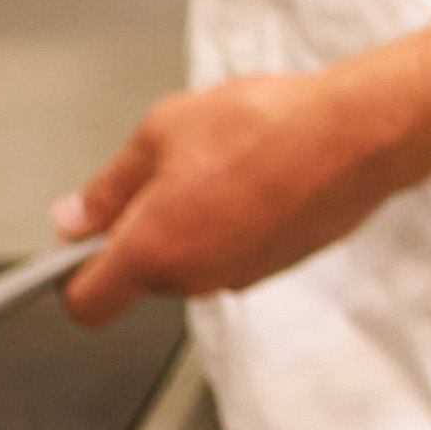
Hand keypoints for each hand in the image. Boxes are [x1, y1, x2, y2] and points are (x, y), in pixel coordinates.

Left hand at [54, 67, 411, 320]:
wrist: (357, 134)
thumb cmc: (263, 126)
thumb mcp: (160, 132)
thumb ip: (108, 187)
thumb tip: (73, 218)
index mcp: (153, 249)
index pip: (87, 303)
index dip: (72, 277)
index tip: (79, 244)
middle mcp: (196, 277)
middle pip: (143, 276)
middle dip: (143, 232)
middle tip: (166, 171)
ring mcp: (242, 275)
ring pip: (192, 261)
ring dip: (193, 223)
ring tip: (221, 164)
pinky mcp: (279, 265)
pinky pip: (235, 251)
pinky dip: (235, 223)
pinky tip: (257, 176)